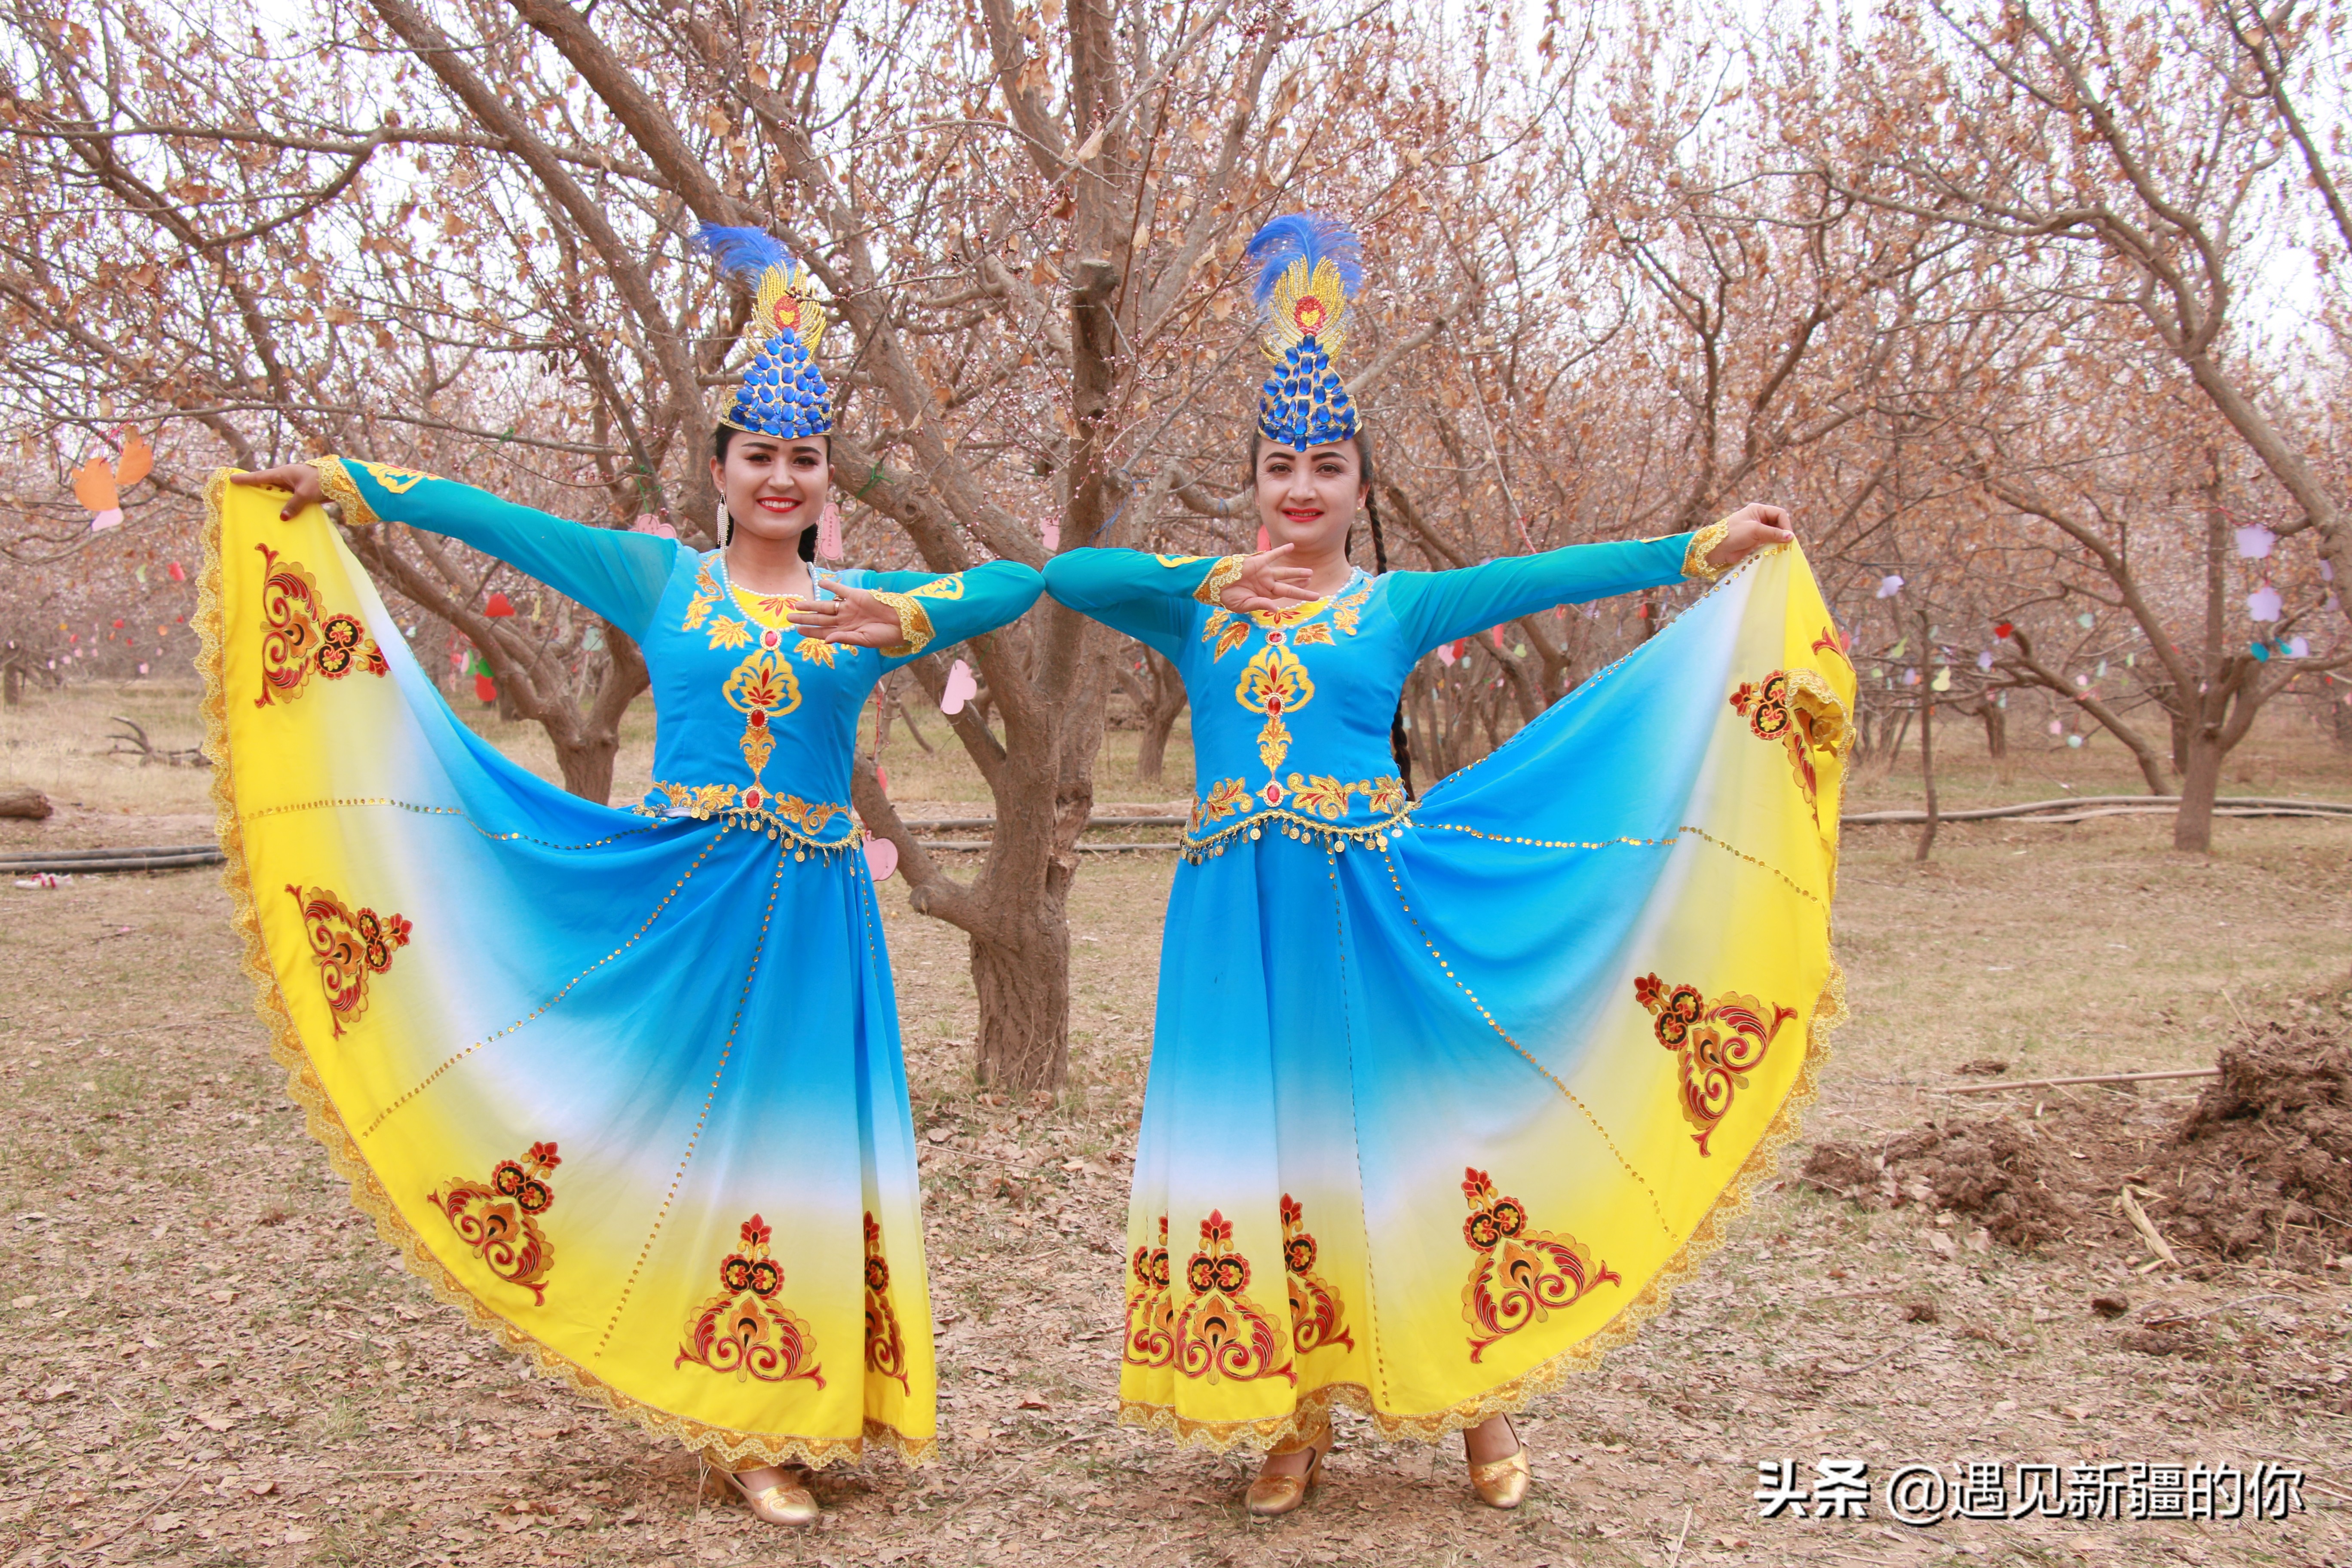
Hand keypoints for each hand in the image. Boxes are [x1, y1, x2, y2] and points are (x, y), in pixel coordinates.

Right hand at [230, 463, 325, 520]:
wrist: (342, 479)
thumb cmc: (321, 481)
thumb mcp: (305, 494)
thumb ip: (293, 505)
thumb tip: (282, 517)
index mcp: (283, 473)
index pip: (260, 477)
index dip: (246, 479)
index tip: (232, 479)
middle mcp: (286, 478)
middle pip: (267, 485)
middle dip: (256, 490)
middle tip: (241, 496)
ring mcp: (294, 485)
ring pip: (278, 493)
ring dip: (270, 501)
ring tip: (257, 509)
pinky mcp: (302, 492)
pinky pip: (288, 499)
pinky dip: (283, 506)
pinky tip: (280, 515)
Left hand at [787, 583, 910, 647]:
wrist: (902, 621)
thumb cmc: (886, 635)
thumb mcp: (864, 640)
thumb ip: (845, 638)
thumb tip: (826, 640)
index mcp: (846, 632)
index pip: (823, 631)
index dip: (810, 631)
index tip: (797, 630)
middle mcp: (845, 619)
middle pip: (820, 618)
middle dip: (805, 618)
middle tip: (789, 616)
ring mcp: (850, 607)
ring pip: (826, 605)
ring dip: (812, 604)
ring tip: (797, 604)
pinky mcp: (857, 595)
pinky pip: (841, 589)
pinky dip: (831, 586)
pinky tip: (820, 583)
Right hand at [1219, 542, 1318, 614]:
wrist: (1215, 584)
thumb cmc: (1228, 597)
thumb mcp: (1244, 605)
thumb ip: (1260, 604)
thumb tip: (1276, 609)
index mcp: (1266, 594)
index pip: (1287, 594)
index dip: (1301, 594)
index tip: (1315, 596)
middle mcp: (1268, 583)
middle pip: (1289, 584)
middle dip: (1301, 584)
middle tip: (1313, 582)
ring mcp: (1264, 572)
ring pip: (1285, 571)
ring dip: (1296, 571)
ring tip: (1309, 572)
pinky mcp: (1258, 562)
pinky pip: (1272, 555)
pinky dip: (1282, 551)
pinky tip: (1291, 546)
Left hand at [1706, 503, 1794, 569]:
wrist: (1717, 548)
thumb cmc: (1733, 534)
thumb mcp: (1754, 530)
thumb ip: (1773, 533)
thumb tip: (1790, 536)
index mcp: (1758, 510)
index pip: (1779, 514)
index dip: (1786, 524)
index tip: (1789, 537)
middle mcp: (1759, 518)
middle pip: (1779, 523)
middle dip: (1784, 532)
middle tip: (1788, 544)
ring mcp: (1758, 529)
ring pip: (1775, 533)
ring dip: (1780, 539)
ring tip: (1784, 548)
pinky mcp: (1756, 540)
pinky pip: (1770, 541)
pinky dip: (1775, 545)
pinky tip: (1778, 550)